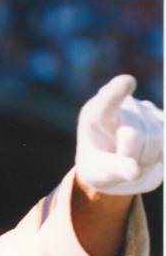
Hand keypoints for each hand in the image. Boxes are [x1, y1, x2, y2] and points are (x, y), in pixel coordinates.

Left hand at [75, 75, 162, 195]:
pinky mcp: (163, 119)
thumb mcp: (97, 172)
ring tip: (132, 157)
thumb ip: (114, 169)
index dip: (118, 90)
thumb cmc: (99, 166)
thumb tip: (135, 171)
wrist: (116, 164)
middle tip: (118, 160)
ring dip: (146, 159)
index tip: (127, 82)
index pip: (108, 99)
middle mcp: (122, 105)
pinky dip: (160, 156)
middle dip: (130, 156)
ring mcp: (146, 110)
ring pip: (157, 140)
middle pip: (134, 135)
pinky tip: (148, 153)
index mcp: (96, 113)